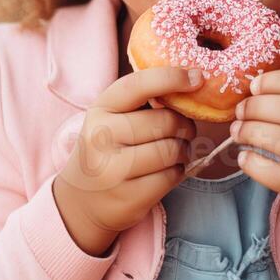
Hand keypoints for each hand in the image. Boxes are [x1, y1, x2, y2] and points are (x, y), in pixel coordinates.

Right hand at [52, 66, 200, 255]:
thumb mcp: (111, 119)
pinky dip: (177, 172)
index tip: (197, 78)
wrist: (82, 201)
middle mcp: (101, 137)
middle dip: (184, 126)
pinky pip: (171, 177)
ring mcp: (112, 170)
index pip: (138, 85)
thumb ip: (142, 102)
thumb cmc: (107, 151)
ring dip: (183, 151)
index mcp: (99, 109)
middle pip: (165, 122)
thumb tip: (193, 81)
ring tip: (175, 153)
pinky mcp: (128, 197)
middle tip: (184, 131)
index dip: (171, 78)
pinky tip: (166, 172)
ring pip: (171, 150)